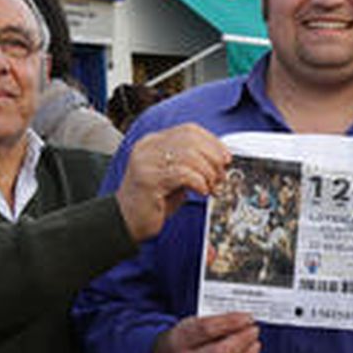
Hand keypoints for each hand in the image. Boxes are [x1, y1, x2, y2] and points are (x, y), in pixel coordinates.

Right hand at [115, 123, 230, 240]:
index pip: (189, 130)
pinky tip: (201, 192)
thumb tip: (219, 159)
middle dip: (213, 158)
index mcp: (153, 142)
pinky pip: (183, 174)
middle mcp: (148, 148)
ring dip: (208, 172)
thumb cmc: (152, 202)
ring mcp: (146, 162)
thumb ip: (191, 163)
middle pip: (191, 139)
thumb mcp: (174, 176)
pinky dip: (199, 182)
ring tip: (211, 186)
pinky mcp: (148, 180)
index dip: (212, 142)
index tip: (225, 158)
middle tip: (220, 176)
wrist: (126, 222)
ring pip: (189, 155)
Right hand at [152, 313, 260, 352]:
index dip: (231, 322)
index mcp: (182, 340)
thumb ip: (215, 321)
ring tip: (254, 346)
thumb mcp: (191, 324)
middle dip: (243, 341)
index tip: (247, 318)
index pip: (207, 330)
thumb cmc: (187, 340)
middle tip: (253, 331)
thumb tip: (244, 321)